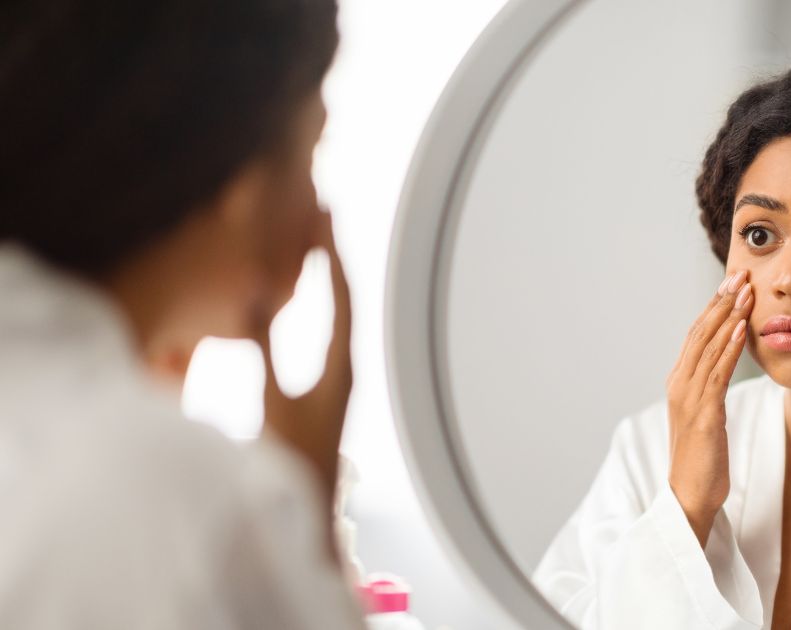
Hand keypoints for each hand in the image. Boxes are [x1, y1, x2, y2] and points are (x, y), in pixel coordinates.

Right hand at [255, 211, 352, 528]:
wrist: (311, 508)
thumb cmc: (293, 461)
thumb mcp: (273, 400)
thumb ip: (264, 350)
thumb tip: (257, 298)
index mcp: (341, 365)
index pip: (340, 297)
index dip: (331, 255)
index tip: (325, 217)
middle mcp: (348, 366)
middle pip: (345, 297)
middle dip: (333, 255)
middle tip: (324, 213)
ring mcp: (342, 376)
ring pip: (341, 312)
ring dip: (330, 275)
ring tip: (319, 240)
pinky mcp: (332, 386)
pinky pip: (333, 328)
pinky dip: (325, 301)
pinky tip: (316, 295)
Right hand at [666, 270, 752, 546]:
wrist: (690, 496)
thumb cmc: (703, 459)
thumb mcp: (706, 415)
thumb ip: (710, 387)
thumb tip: (725, 363)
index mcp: (679, 382)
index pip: (696, 334)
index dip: (714, 306)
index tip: (732, 282)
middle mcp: (679, 384)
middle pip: (700, 332)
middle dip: (721, 301)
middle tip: (740, 274)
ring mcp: (689, 398)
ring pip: (708, 347)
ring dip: (728, 316)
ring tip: (745, 291)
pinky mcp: (703, 415)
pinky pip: (717, 374)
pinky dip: (728, 349)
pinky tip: (741, 329)